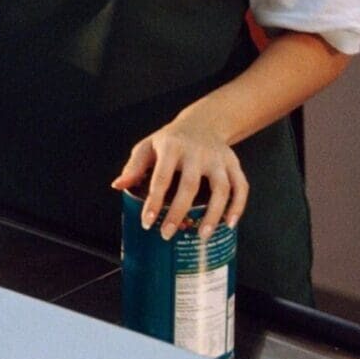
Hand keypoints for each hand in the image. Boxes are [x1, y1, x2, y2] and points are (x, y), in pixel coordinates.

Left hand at [111, 107, 248, 241]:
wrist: (202, 122)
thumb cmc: (170, 140)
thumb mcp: (148, 146)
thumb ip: (134, 166)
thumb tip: (118, 186)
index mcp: (172, 148)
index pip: (161, 177)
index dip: (154, 201)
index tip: (147, 223)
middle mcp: (197, 152)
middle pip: (190, 186)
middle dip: (178, 212)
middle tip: (167, 234)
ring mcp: (218, 158)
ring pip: (221, 188)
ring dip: (213, 214)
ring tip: (202, 235)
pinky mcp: (233, 163)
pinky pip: (241, 186)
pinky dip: (238, 206)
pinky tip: (229, 224)